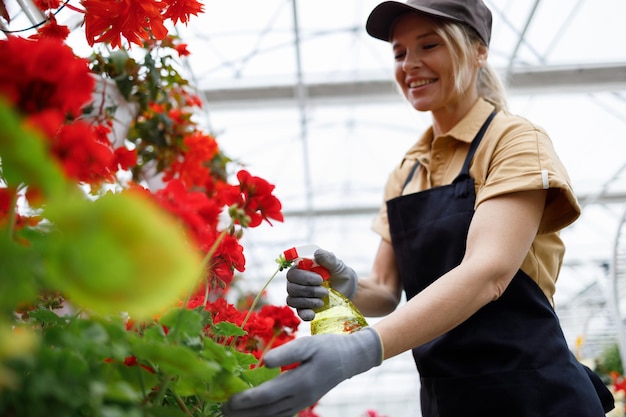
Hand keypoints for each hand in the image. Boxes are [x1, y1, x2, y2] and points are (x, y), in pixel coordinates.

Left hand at [222, 327, 382, 416]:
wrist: (348, 359)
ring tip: (231, 413)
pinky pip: (279, 415)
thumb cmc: (327, 348)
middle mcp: (300, 398)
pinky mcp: (302, 403)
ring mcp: (302, 404)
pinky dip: (263, 416)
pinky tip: (252, 413)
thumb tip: (264, 361)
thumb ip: (287, 353)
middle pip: (266, 412)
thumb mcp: (308, 344)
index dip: (246, 400)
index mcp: (300, 383)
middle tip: (222, 408)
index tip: (228, 399)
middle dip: (243, 413)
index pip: (267, 396)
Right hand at [286, 249, 357, 320]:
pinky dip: (304, 314)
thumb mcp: (337, 265)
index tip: (320, 279)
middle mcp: (296, 282)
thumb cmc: (339, 273)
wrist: (347, 290)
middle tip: (325, 291)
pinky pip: (298, 312)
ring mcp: (299, 296)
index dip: (303, 277)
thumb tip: (317, 254)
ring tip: (324, 299)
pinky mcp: (304, 308)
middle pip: (291, 287)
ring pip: (292, 299)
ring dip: (309, 301)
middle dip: (309, 290)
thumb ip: (328, 258)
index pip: (292, 273)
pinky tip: (313, 314)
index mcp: (301, 269)